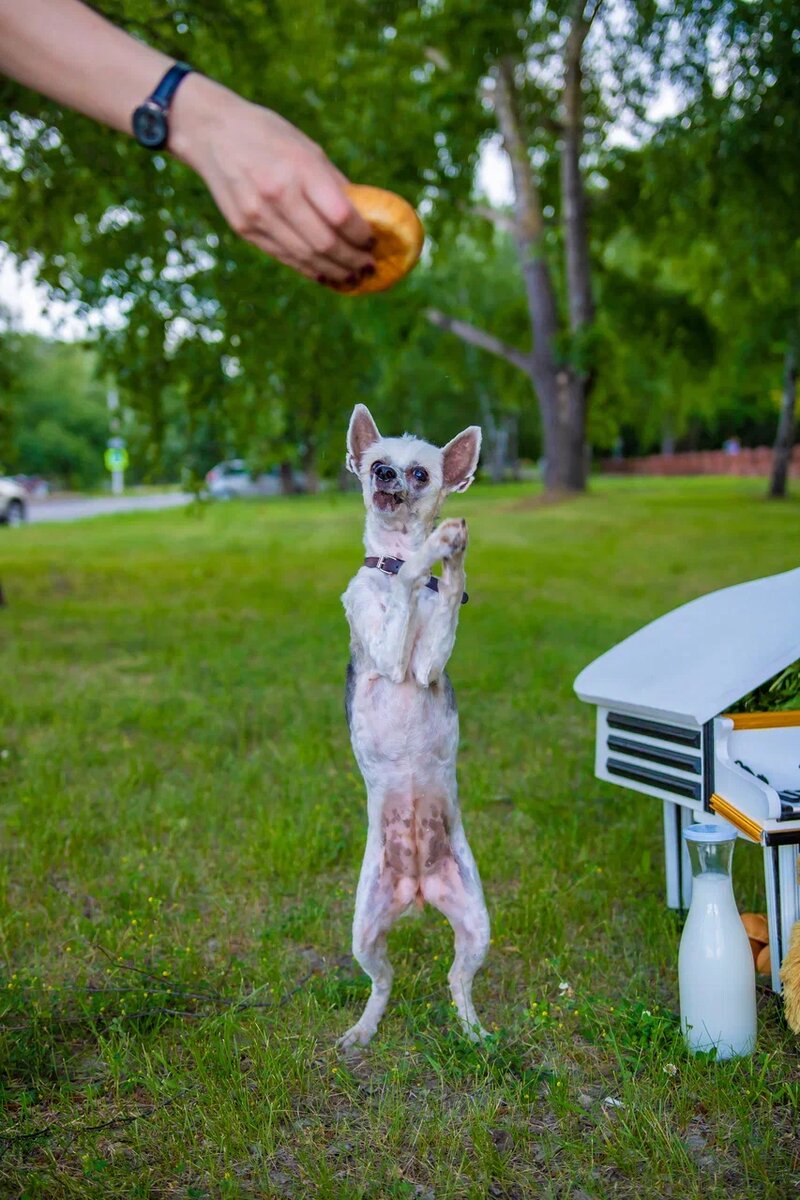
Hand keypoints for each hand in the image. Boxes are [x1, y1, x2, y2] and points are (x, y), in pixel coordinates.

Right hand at [169, 74, 375, 285]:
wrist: (212, 132)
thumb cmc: (269, 136)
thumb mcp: (306, 148)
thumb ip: (333, 184)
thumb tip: (364, 218)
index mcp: (299, 168)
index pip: (341, 215)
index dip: (362, 235)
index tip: (373, 242)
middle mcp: (277, 194)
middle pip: (325, 243)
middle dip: (352, 260)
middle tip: (368, 267)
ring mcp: (258, 214)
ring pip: (305, 257)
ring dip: (333, 272)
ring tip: (351, 277)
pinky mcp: (245, 228)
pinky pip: (283, 257)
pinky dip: (308, 269)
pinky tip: (324, 273)